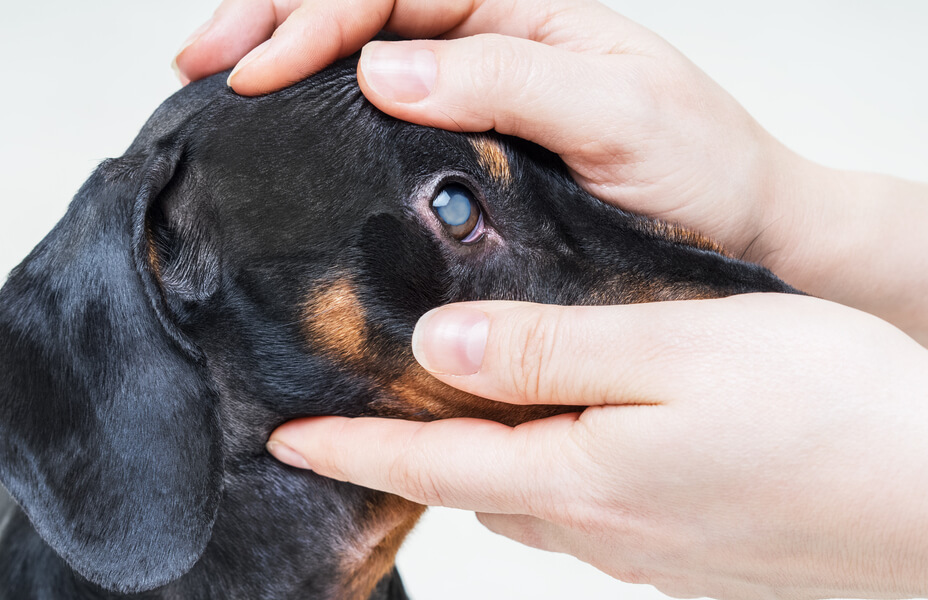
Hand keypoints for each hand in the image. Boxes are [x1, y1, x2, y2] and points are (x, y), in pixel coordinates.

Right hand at [174, 0, 790, 260]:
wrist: (743, 236)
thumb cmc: (701, 169)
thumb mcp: (619, 112)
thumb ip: (509, 78)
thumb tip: (383, 69)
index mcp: (523, 13)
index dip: (315, 19)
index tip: (254, 69)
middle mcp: (490, 46)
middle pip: (361, 7)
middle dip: (272, 18)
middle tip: (197, 59)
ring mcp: (473, 100)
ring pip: (359, 58)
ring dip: (283, 57)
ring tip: (215, 80)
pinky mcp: (467, 157)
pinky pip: (380, 122)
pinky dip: (320, 119)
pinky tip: (281, 135)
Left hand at [266, 294, 927, 598]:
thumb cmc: (824, 411)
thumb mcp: (674, 349)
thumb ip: (547, 351)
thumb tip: (438, 352)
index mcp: (580, 476)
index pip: (429, 467)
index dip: (350, 450)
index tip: (286, 438)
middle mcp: (600, 526)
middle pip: (472, 488)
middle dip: (411, 455)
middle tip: (370, 410)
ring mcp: (645, 548)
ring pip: (528, 499)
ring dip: (483, 461)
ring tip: (465, 412)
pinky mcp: (688, 551)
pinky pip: (586, 509)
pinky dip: (551, 471)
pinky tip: (573, 436)